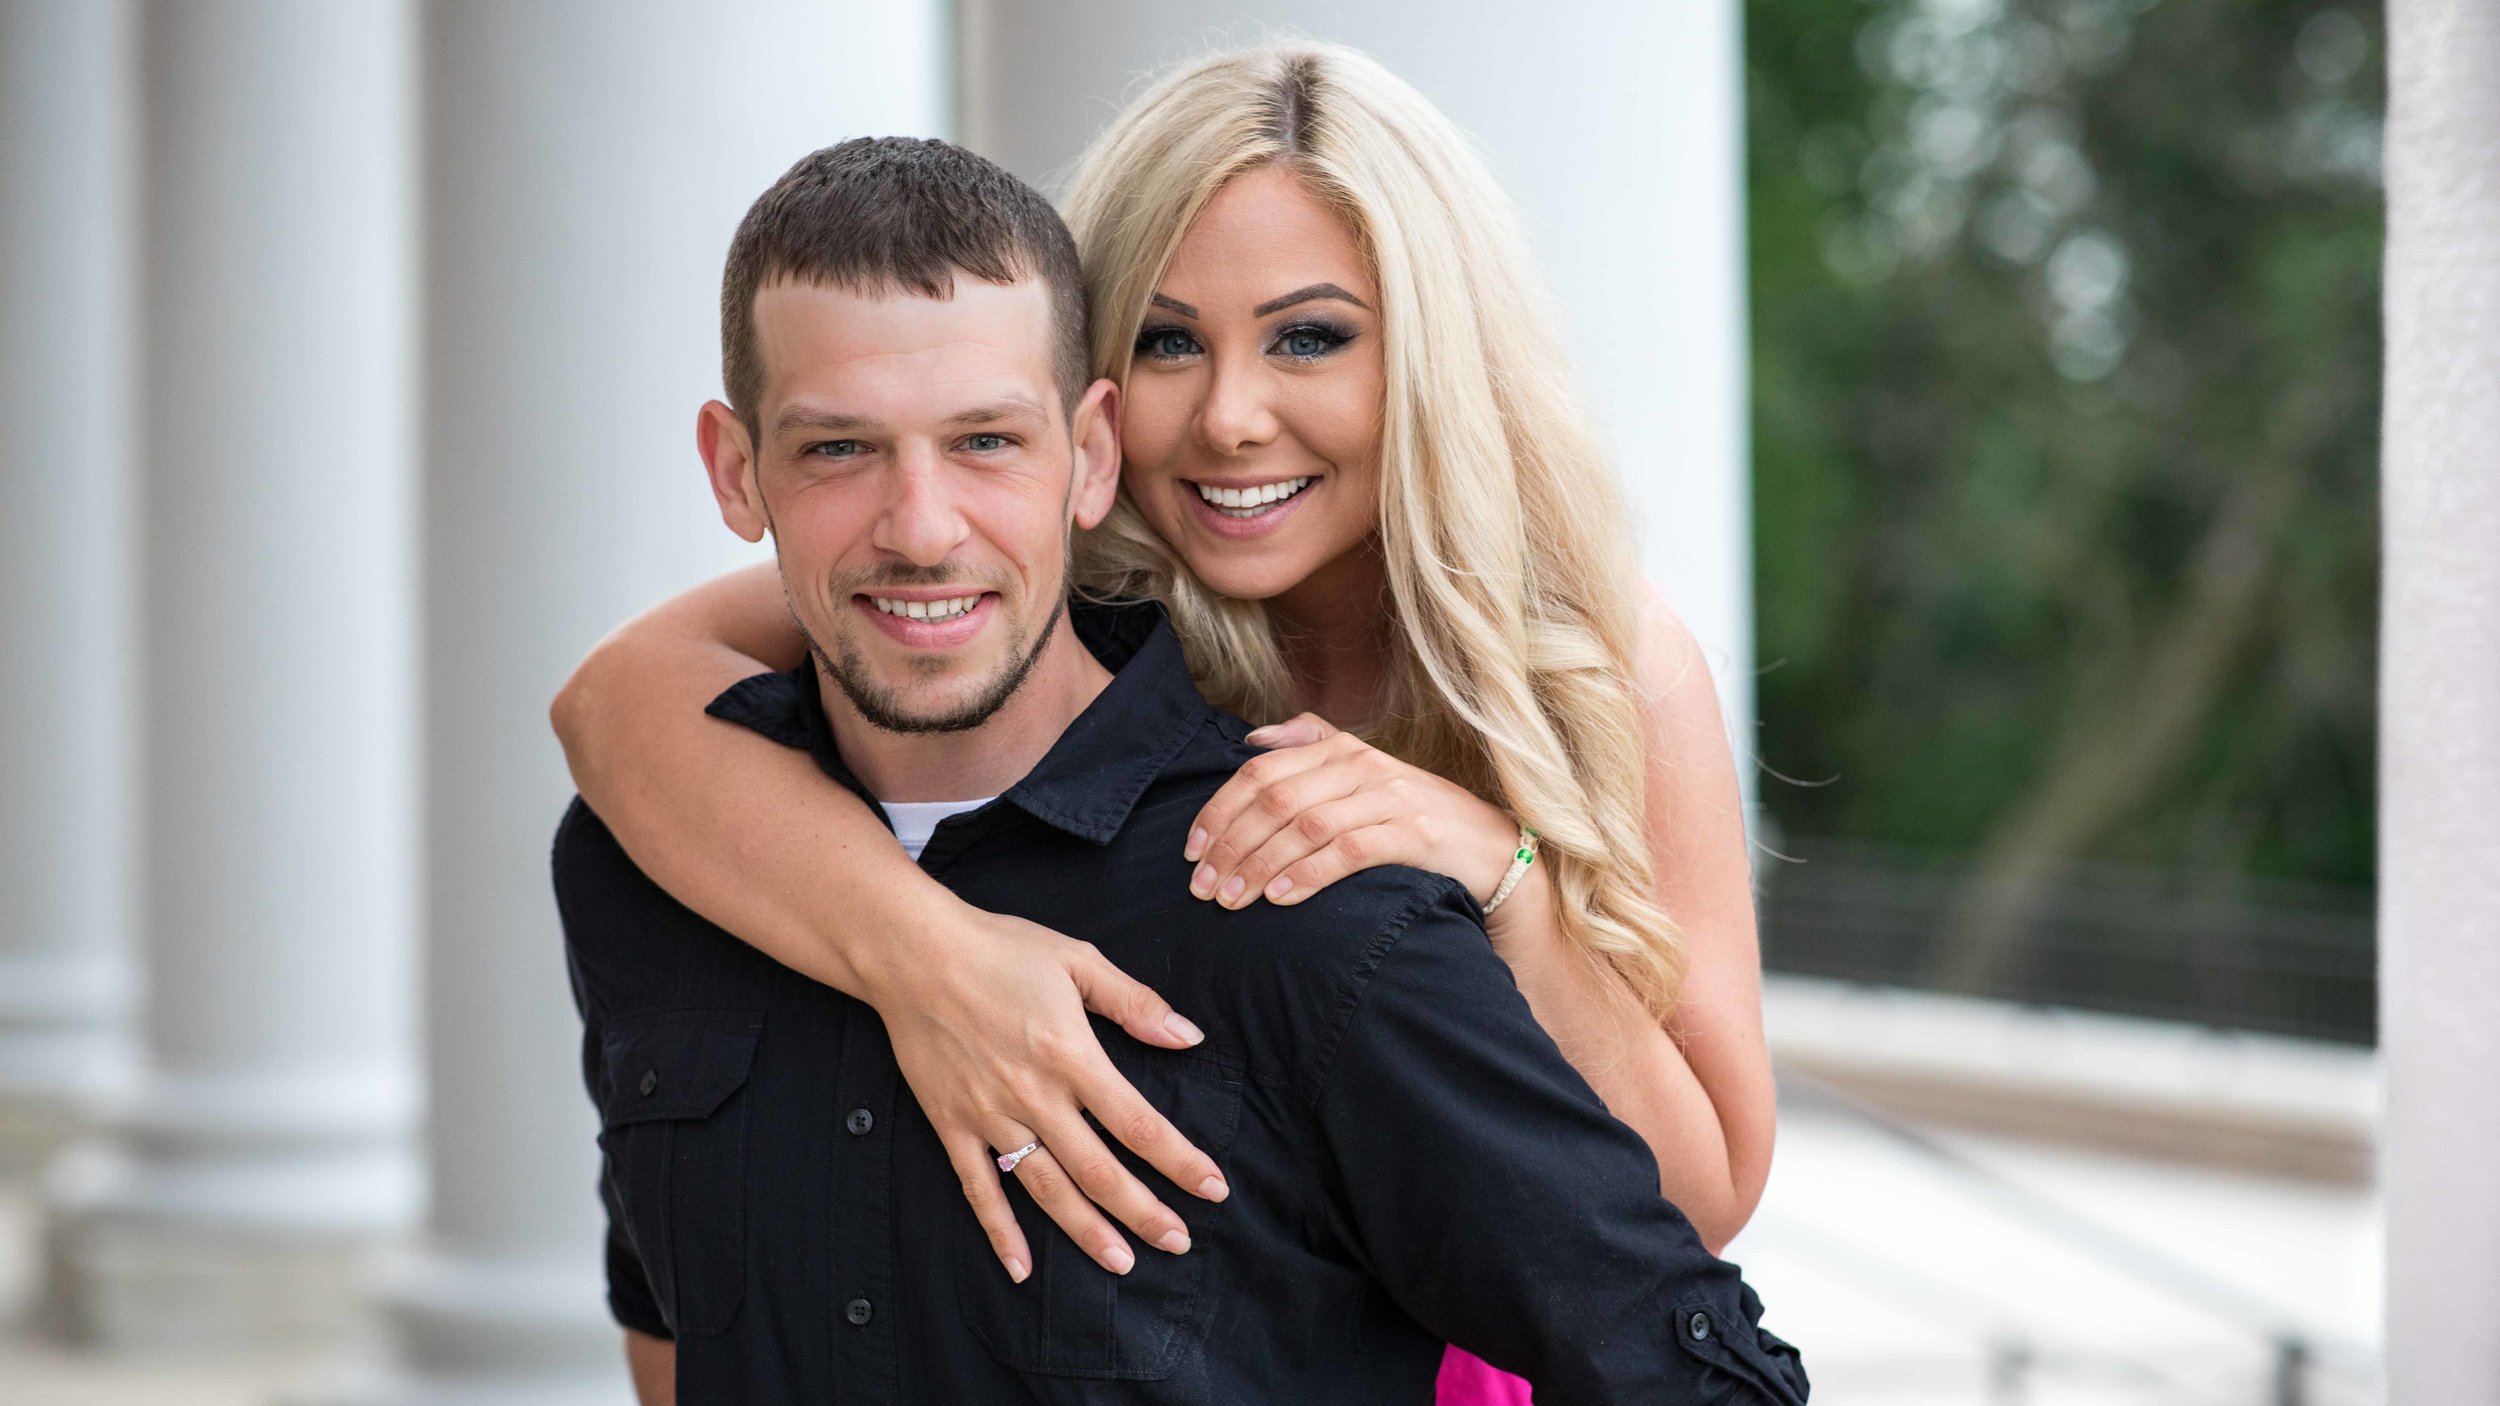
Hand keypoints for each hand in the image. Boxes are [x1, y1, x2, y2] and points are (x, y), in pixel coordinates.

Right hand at [861, 902, 1229, 1283]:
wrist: (912, 952)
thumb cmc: (999, 949)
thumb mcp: (1077, 959)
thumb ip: (1135, 1002)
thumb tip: (1190, 1036)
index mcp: (1071, 1055)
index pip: (1138, 1123)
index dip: (1179, 1161)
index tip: (1213, 1188)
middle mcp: (1034, 1095)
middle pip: (1099, 1170)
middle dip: (1144, 1212)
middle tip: (1178, 1242)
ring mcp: (990, 1116)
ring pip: (1047, 1189)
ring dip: (1087, 1231)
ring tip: (1122, 1263)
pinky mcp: (952, 1124)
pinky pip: (979, 1188)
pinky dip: (999, 1232)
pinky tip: (1022, 1269)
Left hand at [1183, 713, 1519, 908]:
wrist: (1493, 849)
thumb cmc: (1415, 820)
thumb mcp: (1364, 777)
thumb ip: (1311, 748)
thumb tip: (1251, 739)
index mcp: (1341, 748)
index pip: (1261, 771)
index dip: (1219, 810)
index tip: (1190, 851)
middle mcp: (1362, 765)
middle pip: (1275, 799)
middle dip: (1230, 845)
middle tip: (1202, 888)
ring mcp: (1389, 797)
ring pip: (1305, 825)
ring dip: (1259, 865)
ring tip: (1232, 901)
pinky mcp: (1413, 834)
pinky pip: (1347, 852)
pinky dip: (1308, 875)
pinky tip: (1281, 899)